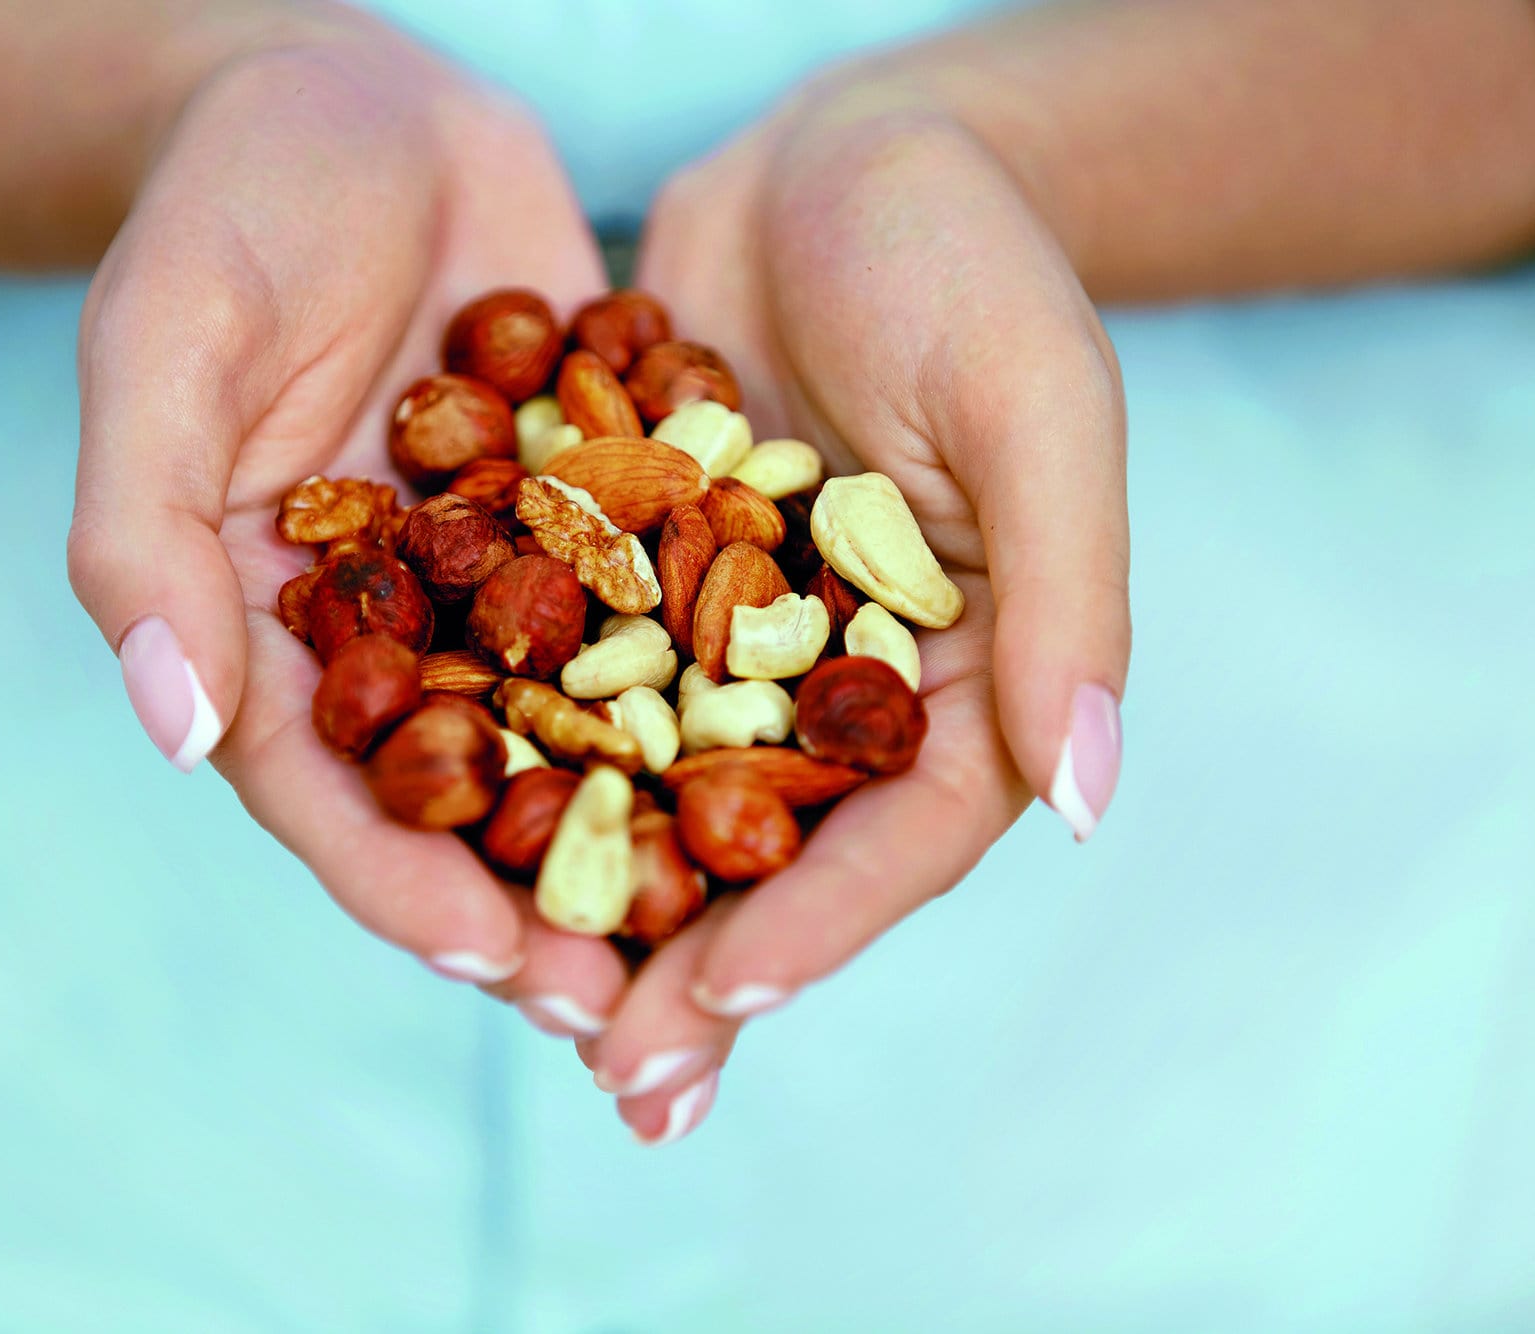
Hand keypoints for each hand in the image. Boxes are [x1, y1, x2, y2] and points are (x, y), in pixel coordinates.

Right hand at [68, 14, 630, 1018]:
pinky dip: (715, 685)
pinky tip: (798, 749)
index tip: (487, 957)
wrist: (358, 90)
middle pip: (458, 791)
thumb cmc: (230, 205)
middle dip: (533, 898)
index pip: (322, 783)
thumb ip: (147, 541)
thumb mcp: (162, 348)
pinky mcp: (596, 514)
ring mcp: (496, 575)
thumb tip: (174, 735)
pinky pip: (657, 612)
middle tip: (628, 1001)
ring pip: (572, 732)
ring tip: (727, 921)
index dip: (394, 878)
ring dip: (638, 830)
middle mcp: (388, 623)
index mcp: (266, 622)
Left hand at [585, 95, 1130, 1140]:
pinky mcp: (632, 582)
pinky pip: (569, 686)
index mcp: (962, 670)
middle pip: (774, 849)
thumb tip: (1091, 797)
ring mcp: (727, 638)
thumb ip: (1066, 599)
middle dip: (701, 967)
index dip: (826, 922)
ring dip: (598, 905)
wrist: (833, 149)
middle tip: (619, 1081)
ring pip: (659, 797)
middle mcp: (839, 679)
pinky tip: (443, 832)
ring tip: (521, 1003)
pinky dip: (517, 759)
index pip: (904, 831)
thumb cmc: (969, 256)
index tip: (731, 997)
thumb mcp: (1038, 405)